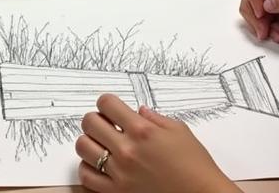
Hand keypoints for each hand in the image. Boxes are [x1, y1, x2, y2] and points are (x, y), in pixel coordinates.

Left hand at [77, 94, 235, 192]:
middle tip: (105, 124)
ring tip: (101, 145)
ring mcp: (120, 173)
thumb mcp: (180, 132)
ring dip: (89, 142)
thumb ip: (156, 118)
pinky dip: (88, 168)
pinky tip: (99, 166)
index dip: (107, 103)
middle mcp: (128, 150)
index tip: (111, 108)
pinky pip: (87, 177)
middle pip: (90, 122)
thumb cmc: (195, 167)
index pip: (106, 103)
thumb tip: (139, 111)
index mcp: (143, 131)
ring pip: (83, 147)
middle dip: (96, 119)